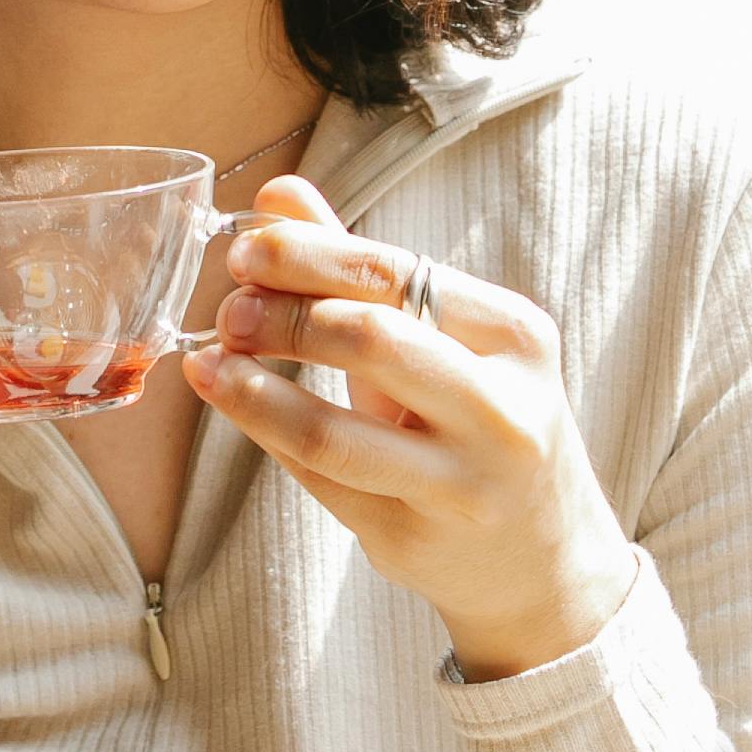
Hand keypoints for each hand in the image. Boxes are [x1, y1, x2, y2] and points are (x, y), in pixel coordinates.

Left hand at [183, 179, 637, 682]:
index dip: (307, 256)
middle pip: (369, 340)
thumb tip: (276, 196)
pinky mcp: (411, 539)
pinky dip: (264, 434)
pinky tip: (231, 403)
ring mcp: (459, 485)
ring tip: (207, 363)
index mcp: (517, 336)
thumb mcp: (448, 339)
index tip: (245, 251)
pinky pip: (319, 480)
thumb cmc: (483, 422)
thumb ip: (362, 266)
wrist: (543, 555)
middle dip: (281, 316)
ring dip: (252, 390)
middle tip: (228, 309)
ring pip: (332, 431)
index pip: (397, 274)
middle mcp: (501, 411)